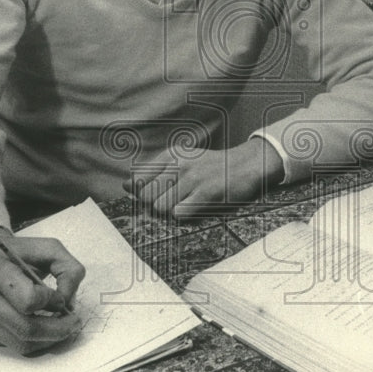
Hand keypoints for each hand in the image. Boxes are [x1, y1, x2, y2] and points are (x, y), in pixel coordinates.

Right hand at [0, 229, 85, 354]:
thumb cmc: (19, 254)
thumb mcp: (49, 248)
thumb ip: (68, 269)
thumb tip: (68, 303)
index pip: (27, 299)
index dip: (50, 301)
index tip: (59, 297)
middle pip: (25, 328)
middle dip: (57, 329)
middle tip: (74, 322)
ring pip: (22, 344)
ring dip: (50, 339)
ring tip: (63, 327)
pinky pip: (16, 346)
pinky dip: (37, 341)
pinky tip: (45, 328)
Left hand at [123, 138, 284, 217]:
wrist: (246, 165)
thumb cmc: (211, 168)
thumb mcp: (182, 161)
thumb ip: (154, 172)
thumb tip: (126, 185)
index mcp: (170, 155)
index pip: (138, 180)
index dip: (142, 195)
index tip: (156, 197)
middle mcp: (178, 164)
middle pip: (146, 197)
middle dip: (155, 205)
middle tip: (174, 203)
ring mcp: (192, 178)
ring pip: (160, 207)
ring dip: (170, 212)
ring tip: (186, 205)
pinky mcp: (206, 192)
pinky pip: (178, 213)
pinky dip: (183, 216)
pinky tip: (194, 209)